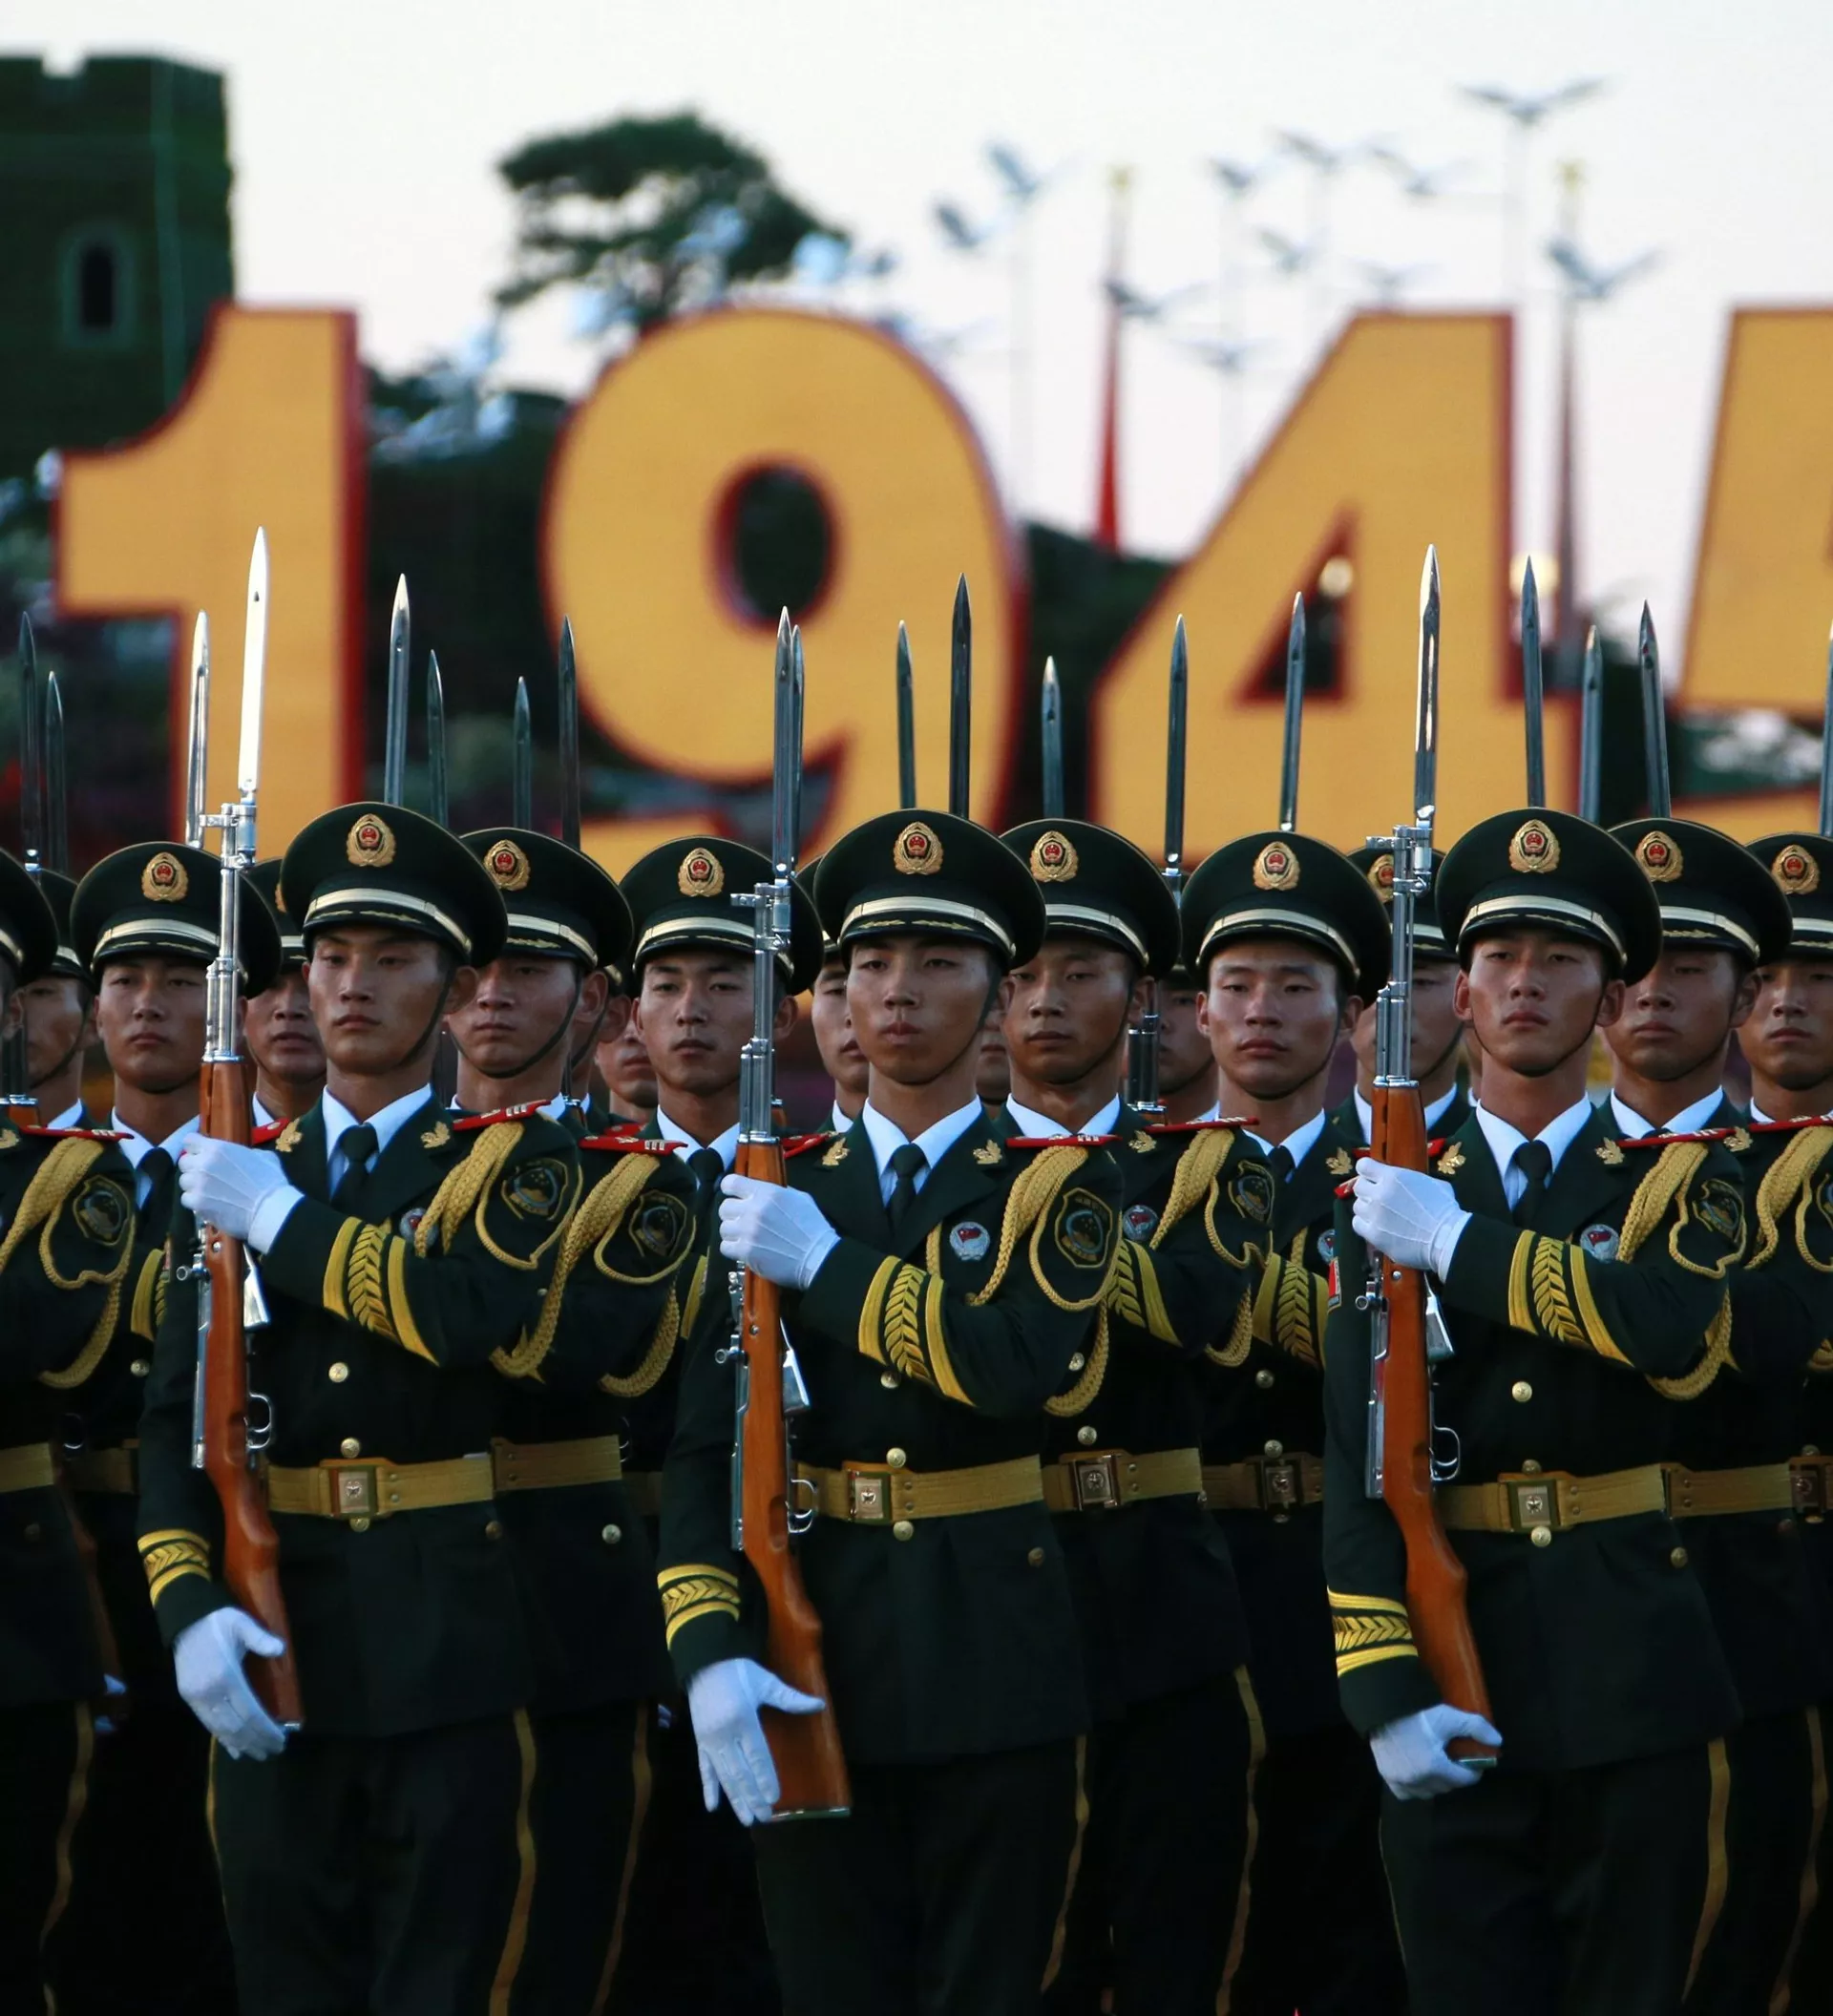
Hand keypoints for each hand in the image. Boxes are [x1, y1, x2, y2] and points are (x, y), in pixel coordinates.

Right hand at [174, 1608, 288, 1760]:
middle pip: (237, 1726)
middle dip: (257, 1740)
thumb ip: (260, 1638)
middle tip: (276, 1750)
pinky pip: (209, 1725)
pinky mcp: (190, 1699)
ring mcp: (198, 1698)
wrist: (185, 1620)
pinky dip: (223, 1739)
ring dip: (242, 1744)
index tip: (281, 1739)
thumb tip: (280, 1650)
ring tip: (259, 1754)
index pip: (250, 1712)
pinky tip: (235, 1750)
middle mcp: (210, 1693)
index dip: (266, 1729)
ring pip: (222, 1729)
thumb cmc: (218, 1621)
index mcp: (226, 1676)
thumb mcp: (241, 1623)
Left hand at [178, 1137, 298, 1247]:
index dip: (196, 1147)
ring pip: (184, 1181)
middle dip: (194, 1167)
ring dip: (194, 1185)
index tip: (202, 1153)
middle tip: (207, 1175)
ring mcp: (198, 1184)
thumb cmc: (270, 1181)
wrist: (269, 1209)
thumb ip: (245, 1153)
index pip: (190, 1141)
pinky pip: (187, 1199)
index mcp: (217, 1148)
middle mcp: (203, 1164)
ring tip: (209, 1192)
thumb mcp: (262, 1156)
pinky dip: (196, 1201)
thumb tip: (242, 1157)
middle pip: (184, 1162)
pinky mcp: (197, 1203)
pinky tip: (209, 1203)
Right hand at [686, 1657, 824, 1825]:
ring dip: (735, 1799)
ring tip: (746, 1819)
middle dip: (753, 1797)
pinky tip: (712, 1807)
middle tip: (764, 1817)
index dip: (765, 1779)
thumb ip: (790, 1698)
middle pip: (740, 1772)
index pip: (757, 1757)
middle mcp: (725, 1735)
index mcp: (743, 1720)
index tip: (774, 1799)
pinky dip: (708, 1788)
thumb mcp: (765, 1681)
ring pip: (724, 1776)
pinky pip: (704, 1769)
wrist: (705, 1660)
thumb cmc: (739, 1671)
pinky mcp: (700, 1741)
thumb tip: (819, 1704)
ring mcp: (710, 1740)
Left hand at [718, 1175, 840, 1289]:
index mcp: (766, 1193)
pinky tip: (744, 1249)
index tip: (734, 1195)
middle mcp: (753, 1209)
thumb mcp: (799, 1198)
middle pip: (724, 1207)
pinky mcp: (745, 1251)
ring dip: (733, 1232)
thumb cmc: (812, 1227)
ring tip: (744, 1237)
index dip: (730, 1189)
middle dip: (733, 1213)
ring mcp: (747, 1231)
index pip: (731, 1183)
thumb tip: (761, 1191)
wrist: (817, 1257)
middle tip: (742, 1220)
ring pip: (723, 1228)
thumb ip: (777, 1192)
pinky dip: (733, 1249)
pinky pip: (725, 1247)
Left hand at [1353, 1158, 1470, 1276]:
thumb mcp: (1432, 1183)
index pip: (1363, 1165)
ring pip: (1358, 1206)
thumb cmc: (1445, 1209)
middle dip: (1368, 1190)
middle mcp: (1379, 1194)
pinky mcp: (1374, 1234)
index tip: (1373, 1176)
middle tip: (1379, 1198)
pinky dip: (1365, 1224)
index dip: (1368, 1171)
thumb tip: (1406, 1181)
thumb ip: (1411, 1179)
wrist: (1446, 1238)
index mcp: (1393, 1177)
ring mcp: (1374, 1215)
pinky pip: (1357, 1224)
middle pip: (1359, 1186)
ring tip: (1380, 1214)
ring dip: (1367, 1208)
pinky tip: (1377, 1226)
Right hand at [1370, 1704, 1500, 1799]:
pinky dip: (1416, 1787)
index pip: (1464, 1779)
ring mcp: (1401, 1781)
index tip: (1473, 1761)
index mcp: (1434, 1767)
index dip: (1472, 1770)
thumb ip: (1475, 1727)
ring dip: (1437, 1783)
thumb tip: (1498, 1741)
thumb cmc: (1417, 1713)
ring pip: (1429, 1792)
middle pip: (1447, 1786)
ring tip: (1438, 1765)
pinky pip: (1408, 1793)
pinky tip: (1419, 1774)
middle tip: (1454, 1758)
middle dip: (1455, 1775)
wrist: (1382, 1708)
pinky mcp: (1388, 1778)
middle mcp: (1418, 1780)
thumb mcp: (1448, 1716)